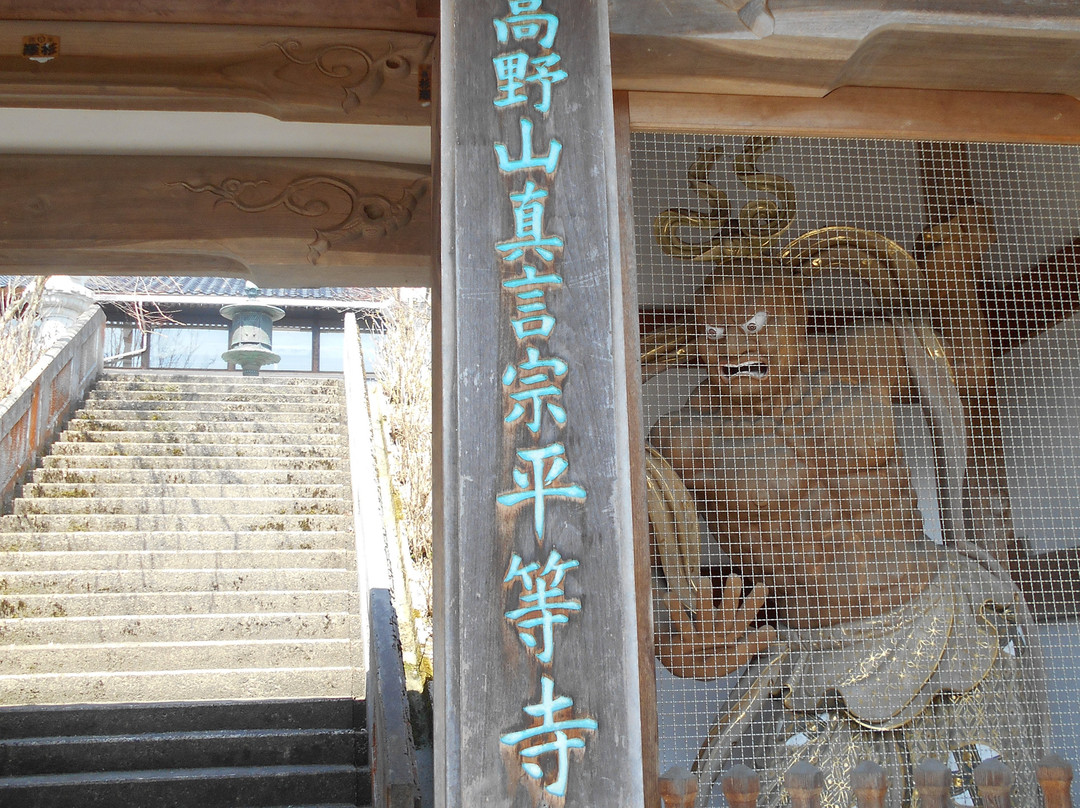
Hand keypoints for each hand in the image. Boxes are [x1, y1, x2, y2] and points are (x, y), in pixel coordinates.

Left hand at [656, 575, 776, 680]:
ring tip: (704, 580)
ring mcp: (698, 642)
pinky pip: (678, 625)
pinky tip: (670, 596)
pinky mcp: (679, 643)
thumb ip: (752, 642)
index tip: (764, 588)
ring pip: (703, 620)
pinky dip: (675, 611)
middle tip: (735, 576)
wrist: (682, 670)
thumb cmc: (712, 657)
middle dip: (730, 598)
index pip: (744, 624)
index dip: (754, 610)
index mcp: (730, 642)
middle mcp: (715, 642)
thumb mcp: (734, 652)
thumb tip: (773, 631)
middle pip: (726, 619)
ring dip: (704, 601)